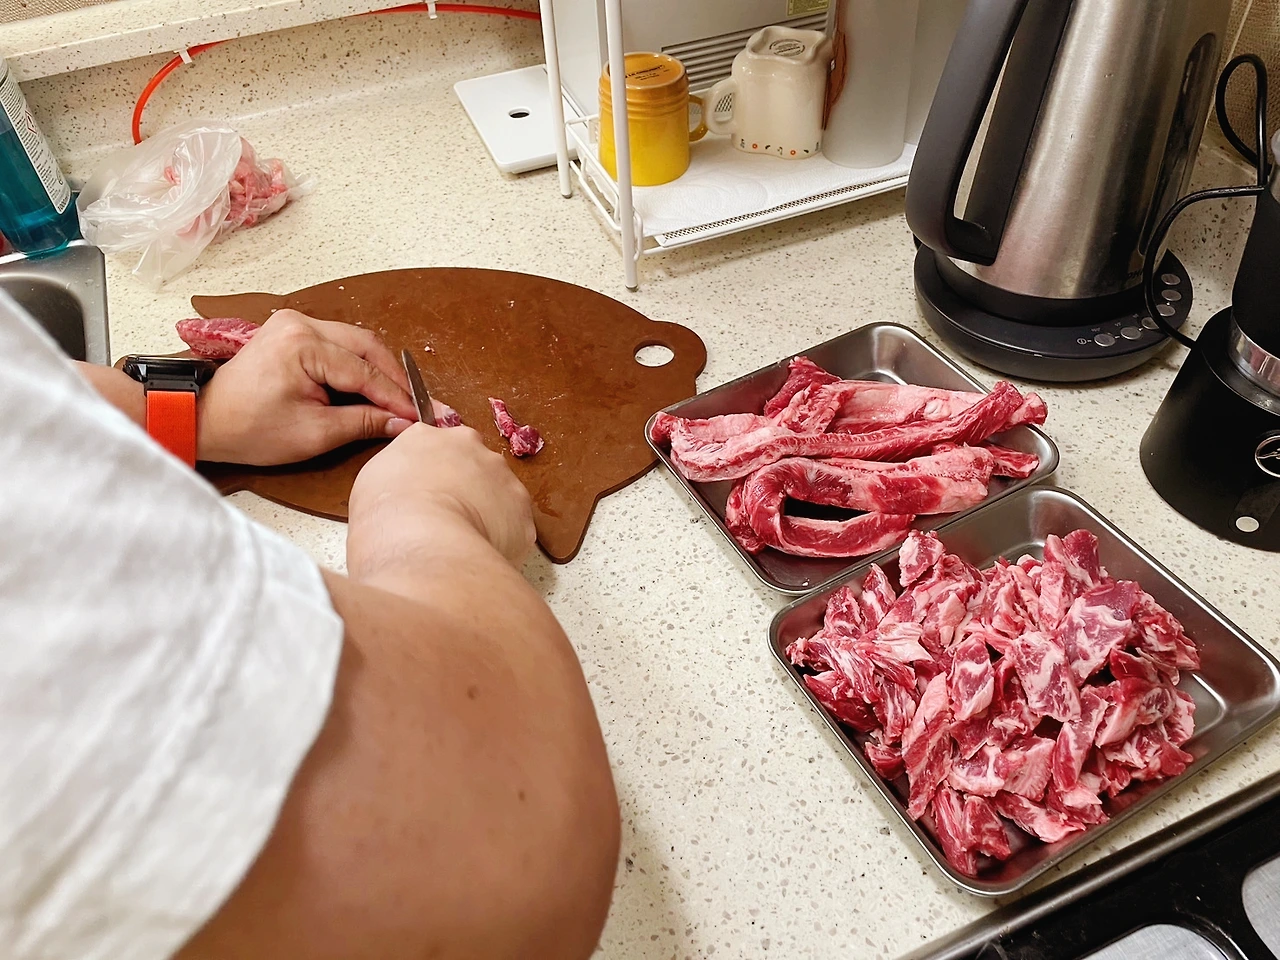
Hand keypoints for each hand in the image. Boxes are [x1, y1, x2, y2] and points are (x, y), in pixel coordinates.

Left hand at [197, 310, 418, 465]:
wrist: (206, 418)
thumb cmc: (250, 429)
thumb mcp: (314, 433)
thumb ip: (364, 423)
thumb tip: (403, 423)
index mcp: (302, 344)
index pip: (365, 372)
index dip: (397, 397)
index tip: (421, 416)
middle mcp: (300, 323)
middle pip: (367, 347)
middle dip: (395, 379)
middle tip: (417, 406)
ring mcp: (295, 322)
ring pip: (356, 343)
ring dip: (379, 371)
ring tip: (398, 400)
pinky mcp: (293, 331)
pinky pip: (340, 344)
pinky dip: (360, 365)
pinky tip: (373, 387)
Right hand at [348, 423, 536, 573]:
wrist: (421, 542)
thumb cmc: (385, 515)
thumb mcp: (372, 481)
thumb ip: (396, 473)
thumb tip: (405, 487)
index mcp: (431, 436)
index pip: (439, 446)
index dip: (436, 472)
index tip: (430, 493)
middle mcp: (474, 448)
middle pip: (475, 465)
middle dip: (467, 490)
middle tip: (448, 519)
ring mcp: (504, 479)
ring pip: (500, 496)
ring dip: (488, 515)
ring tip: (463, 543)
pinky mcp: (523, 514)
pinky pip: (515, 528)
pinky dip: (502, 542)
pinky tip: (480, 555)